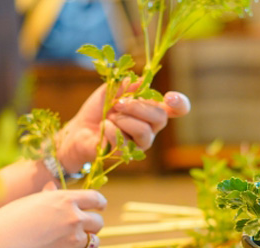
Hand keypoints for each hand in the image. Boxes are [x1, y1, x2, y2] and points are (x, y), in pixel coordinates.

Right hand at [0, 183, 106, 247]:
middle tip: (81, 229)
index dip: (100, 204)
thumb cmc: (8, 220)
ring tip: (76, 245)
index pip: (96, 199)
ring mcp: (73, 240)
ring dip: (88, 244)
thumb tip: (53, 187)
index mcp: (66, 200)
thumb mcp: (29, 201)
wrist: (0, 245)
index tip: (100, 207)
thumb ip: (46, 195)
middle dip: (93, 226)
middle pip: (98, 222)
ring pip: (95, 243)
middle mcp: (74, 218)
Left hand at [55, 83, 190, 172]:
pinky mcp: (128, 154)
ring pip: (144, 131)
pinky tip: (103, 127)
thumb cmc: (99, 109)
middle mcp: (151, 127)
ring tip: (110, 117)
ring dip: (124, 120)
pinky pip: (124, 140)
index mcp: (151, 110)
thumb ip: (126, 85)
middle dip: (139, 107)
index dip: (180, 103)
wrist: (79, 129)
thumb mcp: (111, 91)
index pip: (177, 109)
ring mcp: (141, 143)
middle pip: (161, 117)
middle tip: (119, 104)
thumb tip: (141, 81)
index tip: (170, 97)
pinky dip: (110, 129)